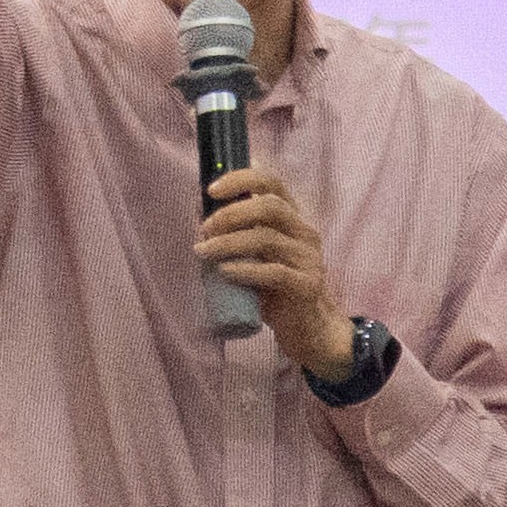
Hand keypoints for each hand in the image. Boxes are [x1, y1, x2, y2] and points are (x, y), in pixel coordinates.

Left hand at [199, 163, 340, 364]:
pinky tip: (224, 272)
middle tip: (205, 229)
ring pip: (267, 239)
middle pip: (270, 206)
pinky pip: (274, 272)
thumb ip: (237, 233)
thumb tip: (197, 214)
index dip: (242, 179)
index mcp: (293, 217)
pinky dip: (244, 270)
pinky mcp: (307, 285)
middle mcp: (304, 232)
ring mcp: (309, 258)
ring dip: (228, 243)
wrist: (308, 328)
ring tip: (203, 252)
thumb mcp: (257, 255)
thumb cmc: (275, 288)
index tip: (211, 190)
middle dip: (231, 213)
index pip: (272, 183)